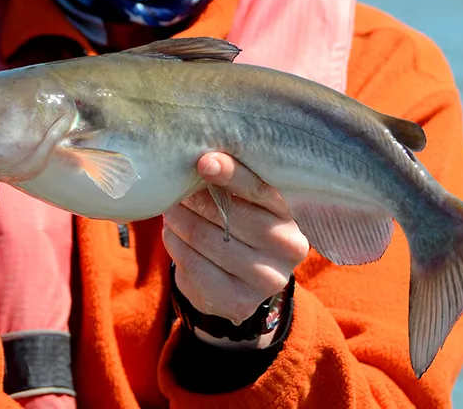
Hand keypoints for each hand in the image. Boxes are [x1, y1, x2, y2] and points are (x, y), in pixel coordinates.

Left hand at [162, 153, 308, 348]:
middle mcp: (288, 249)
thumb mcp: (246, 206)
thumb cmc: (238, 230)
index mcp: (291, 217)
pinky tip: (173, 236)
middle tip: (175, 190)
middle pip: (229, 216)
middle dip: (194, 199)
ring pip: (206, 239)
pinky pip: (194, 267)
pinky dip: (176, 245)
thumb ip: (233, 186)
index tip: (204, 161)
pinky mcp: (240, 303)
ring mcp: (267, 280)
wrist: (235, 286)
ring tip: (171, 211)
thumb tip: (202, 159)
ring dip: (179, 220)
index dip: (232, 174)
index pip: (261, 191)